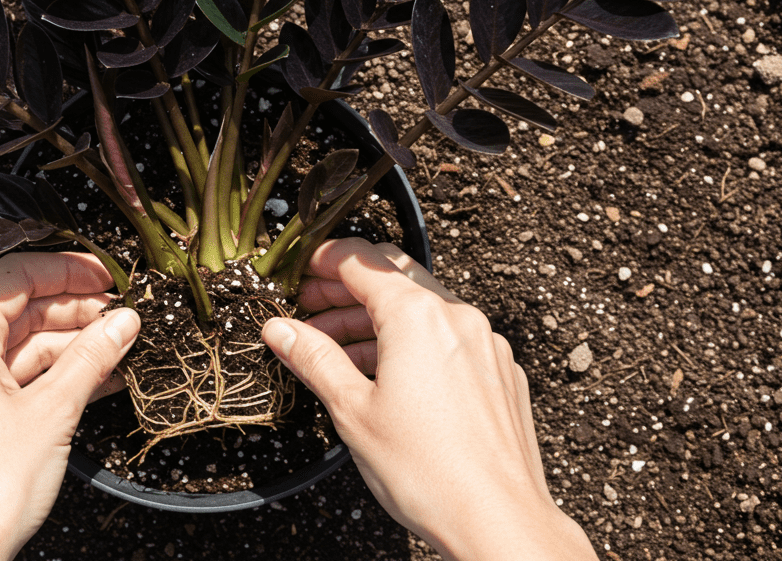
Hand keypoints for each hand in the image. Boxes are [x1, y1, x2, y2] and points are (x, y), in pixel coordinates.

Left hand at [0, 253, 139, 560]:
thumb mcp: (52, 412)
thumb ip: (90, 358)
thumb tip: (122, 321)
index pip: (13, 278)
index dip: (66, 270)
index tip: (107, 276)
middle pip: (13, 313)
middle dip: (72, 312)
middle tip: (122, 317)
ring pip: (12, 352)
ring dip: (64, 348)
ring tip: (116, 350)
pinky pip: (4, 385)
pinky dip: (44, 379)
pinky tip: (89, 382)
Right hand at [263, 239, 596, 560]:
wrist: (497, 520)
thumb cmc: (429, 472)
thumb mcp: (351, 411)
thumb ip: (314, 359)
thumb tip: (281, 330)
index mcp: (418, 317)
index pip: (360, 261)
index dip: (321, 261)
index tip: (299, 270)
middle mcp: (458, 318)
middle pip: (393, 279)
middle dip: (346, 289)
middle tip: (308, 308)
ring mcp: (485, 344)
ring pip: (422, 310)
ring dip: (376, 320)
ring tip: (335, 348)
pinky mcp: (500, 372)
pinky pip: (450, 339)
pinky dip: (413, 343)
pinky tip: (387, 375)